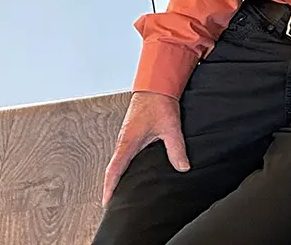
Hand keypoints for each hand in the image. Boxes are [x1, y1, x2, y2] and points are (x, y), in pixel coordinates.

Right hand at [101, 90, 188, 205]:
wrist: (156, 85)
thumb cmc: (160, 104)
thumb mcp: (170, 128)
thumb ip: (176, 149)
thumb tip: (183, 168)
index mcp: (127, 143)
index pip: (114, 170)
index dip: (109, 188)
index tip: (106, 203)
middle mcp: (123, 142)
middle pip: (114, 170)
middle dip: (112, 187)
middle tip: (114, 205)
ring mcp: (126, 138)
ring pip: (120, 162)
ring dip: (118, 177)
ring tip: (122, 193)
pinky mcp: (133, 135)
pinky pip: (126, 155)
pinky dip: (125, 167)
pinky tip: (134, 173)